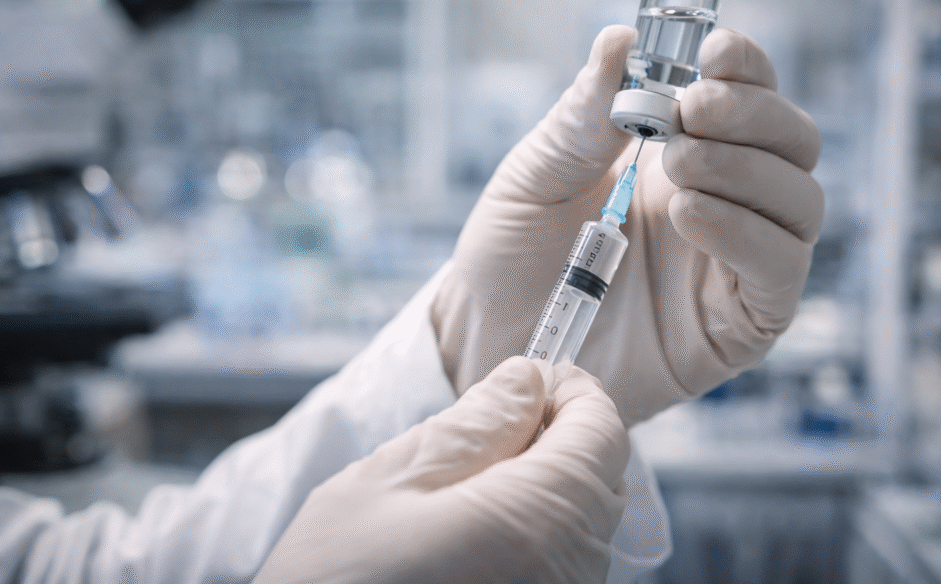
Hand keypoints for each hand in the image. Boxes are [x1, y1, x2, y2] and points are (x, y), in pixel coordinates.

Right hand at [255, 357, 629, 583]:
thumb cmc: (337, 580)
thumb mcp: (392, 481)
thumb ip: (474, 424)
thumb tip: (526, 380)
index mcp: (539, 520)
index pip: (603, 432)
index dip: (573, 392)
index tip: (535, 376)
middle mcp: (569, 574)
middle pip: (600, 480)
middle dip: (558, 437)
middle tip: (490, 425)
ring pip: (582, 526)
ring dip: (544, 487)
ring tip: (466, 484)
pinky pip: (561, 567)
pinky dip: (534, 534)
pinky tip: (471, 533)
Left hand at [432, 26, 823, 425]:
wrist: (492, 340)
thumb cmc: (512, 255)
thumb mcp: (537, 174)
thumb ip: (583, 115)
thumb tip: (622, 40)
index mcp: (679, 152)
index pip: (748, 95)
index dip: (746, 67)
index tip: (714, 51)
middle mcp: (723, 199)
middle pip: (793, 140)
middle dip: (752, 115)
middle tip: (689, 113)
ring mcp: (735, 261)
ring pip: (801, 200)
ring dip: (747, 170)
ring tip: (677, 167)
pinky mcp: (740, 322)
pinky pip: (781, 270)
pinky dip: (747, 233)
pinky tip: (690, 215)